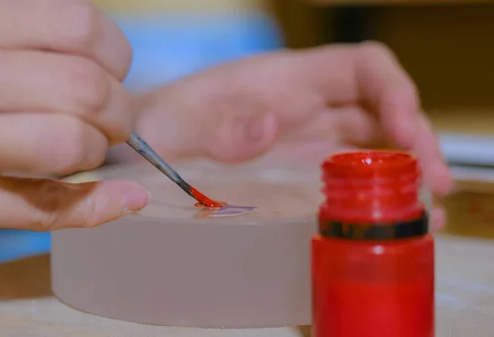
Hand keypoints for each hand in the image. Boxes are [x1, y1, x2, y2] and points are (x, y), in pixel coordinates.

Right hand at [0, 0, 147, 258]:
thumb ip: (24, 42)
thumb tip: (117, 62)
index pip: (78, 24)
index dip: (115, 57)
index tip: (110, 76)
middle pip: (84, 88)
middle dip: (118, 113)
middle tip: (110, 124)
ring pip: (67, 144)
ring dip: (97, 154)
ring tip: (83, 153)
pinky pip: (45, 207)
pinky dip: (97, 205)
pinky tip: (121, 200)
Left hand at [123, 42, 450, 228]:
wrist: (148, 149)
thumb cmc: (164, 125)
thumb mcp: (183, 122)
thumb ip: (220, 126)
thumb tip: (271, 127)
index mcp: (288, 80)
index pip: (362, 67)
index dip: (394, 90)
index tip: (406, 127)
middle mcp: (307, 106)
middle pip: (381, 110)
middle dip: (415, 140)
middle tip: (434, 183)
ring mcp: (307, 140)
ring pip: (376, 145)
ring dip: (406, 171)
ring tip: (424, 210)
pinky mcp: (302, 172)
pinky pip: (352, 175)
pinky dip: (378, 194)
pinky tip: (392, 219)